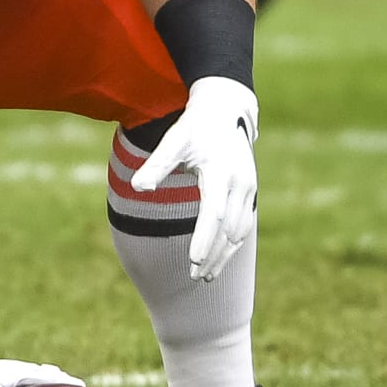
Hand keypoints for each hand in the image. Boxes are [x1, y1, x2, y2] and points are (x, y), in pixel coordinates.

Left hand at [129, 76, 258, 282]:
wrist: (227, 109)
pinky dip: (232, 245)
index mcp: (221, 172)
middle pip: (228, 229)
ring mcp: (248, 189)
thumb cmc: (195, 127)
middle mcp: (240, 183)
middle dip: (213, 254)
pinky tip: (218, 259)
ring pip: (239, 231)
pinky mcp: (249, 193)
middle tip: (195, 277)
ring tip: (206, 276)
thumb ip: (157, 164)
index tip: (194, 261)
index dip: (204, 239)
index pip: (214, 213)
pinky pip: (243, 226)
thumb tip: (137, 187)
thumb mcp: (174, 140)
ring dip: (224, 255)